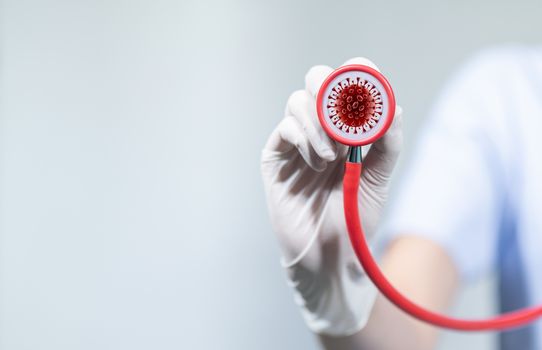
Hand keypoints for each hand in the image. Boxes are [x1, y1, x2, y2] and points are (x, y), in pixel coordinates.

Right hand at [260, 57, 402, 335]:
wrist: (329, 255)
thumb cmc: (354, 217)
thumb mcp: (379, 178)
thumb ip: (388, 143)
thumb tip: (392, 107)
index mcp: (347, 129)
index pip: (348, 85)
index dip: (356, 74)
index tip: (368, 79)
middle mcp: (320, 129)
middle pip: (317, 80)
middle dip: (330, 90)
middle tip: (346, 118)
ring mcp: (296, 142)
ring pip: (298, 100)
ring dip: (319, 123)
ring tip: (334, 156)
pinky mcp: (276, 157)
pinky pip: (285, 128)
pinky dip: (304, 138)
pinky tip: (318, 163)